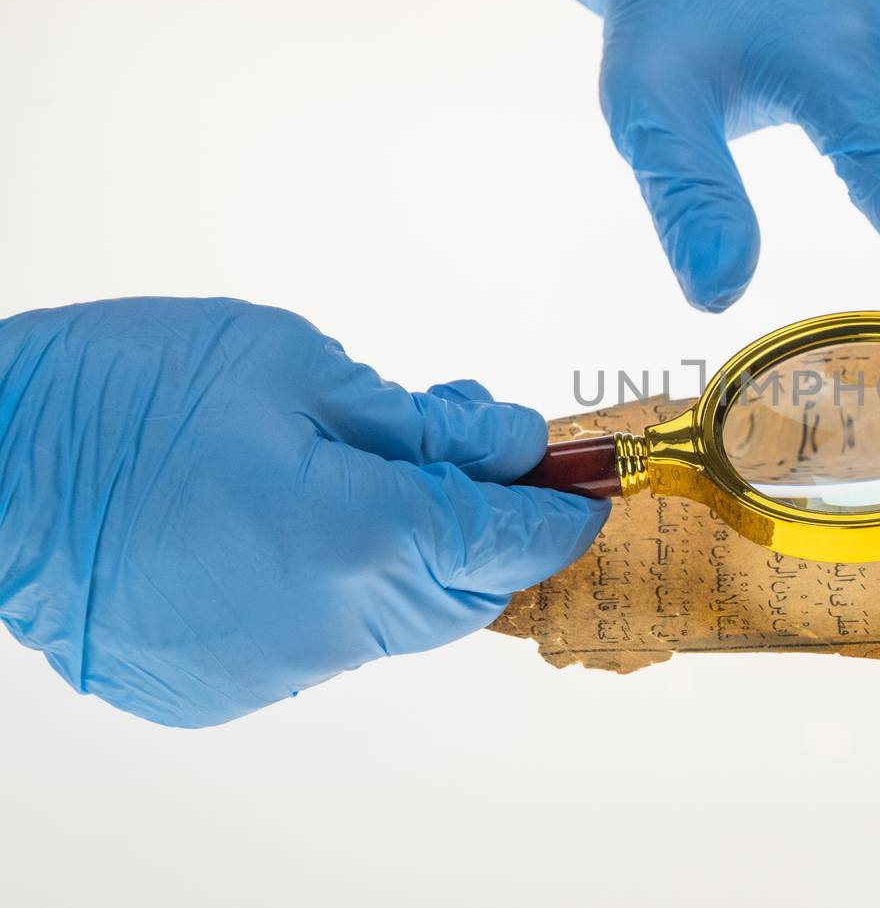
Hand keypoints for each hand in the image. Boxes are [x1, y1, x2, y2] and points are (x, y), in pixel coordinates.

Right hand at [0, 298, 606, 726]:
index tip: (584, 483)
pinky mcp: (229, 686)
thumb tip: (510, 447)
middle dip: (487, 525)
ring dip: (412, 553)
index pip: (515, 540)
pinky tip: (292, 529)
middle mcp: (332, 624)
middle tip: (472, 453)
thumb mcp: (293, 367)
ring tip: (362, 474)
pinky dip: (339, 589)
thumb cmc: (119, 396)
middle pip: (468, 587)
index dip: (561, 508)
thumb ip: (421, 423)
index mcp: (361, 535)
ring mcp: (276, 668)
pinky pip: (326, 639)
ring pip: (398, 617)